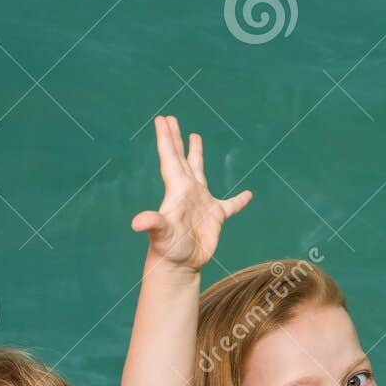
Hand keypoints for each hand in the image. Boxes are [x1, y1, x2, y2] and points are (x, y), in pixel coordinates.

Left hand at [130, 114, 251, 271]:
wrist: (180, 267)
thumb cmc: (169, 250)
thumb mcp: (161, 235)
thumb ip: (153, 224)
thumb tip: (137, 222)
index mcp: (177, 190)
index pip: (170, 158)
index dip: (166, 138)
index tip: (162, 119)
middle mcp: (188, 192)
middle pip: (182, 159)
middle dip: (176, 139)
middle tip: (172, 119)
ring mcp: (202, 203)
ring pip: (200, 172)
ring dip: (197, 154)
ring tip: (195, 136)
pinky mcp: (215, 218)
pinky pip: (231, 206)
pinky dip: (239, 200)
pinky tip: (247, 194)